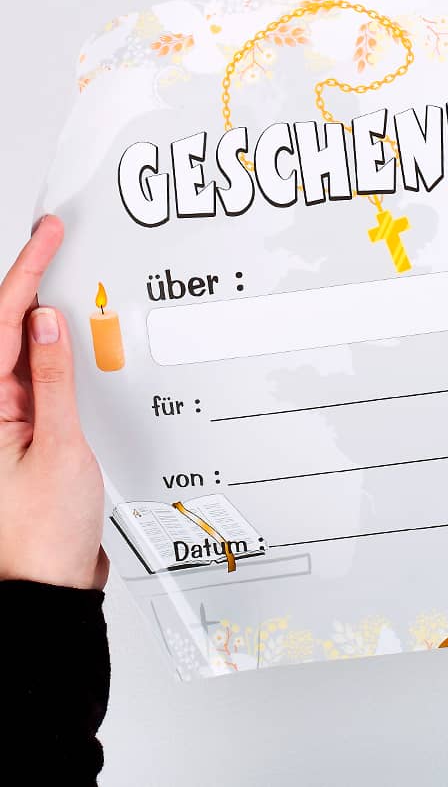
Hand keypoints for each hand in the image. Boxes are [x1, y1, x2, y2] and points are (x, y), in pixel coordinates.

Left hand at [0, 216, 106, 588]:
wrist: (49, 589)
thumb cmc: (43, 536)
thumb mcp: (59, 448)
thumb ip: (52, 381)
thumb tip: (47, 324)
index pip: (1, 325)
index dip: (24, 274)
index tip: (43, 237)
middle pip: (1, 332)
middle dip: (24, 282)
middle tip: (49, 239)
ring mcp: (2, 424)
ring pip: (15, 352)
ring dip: (36, 313)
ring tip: (56, 274)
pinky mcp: (23, 435)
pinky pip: (32, 379)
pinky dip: (49, 350)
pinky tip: (62, 334)